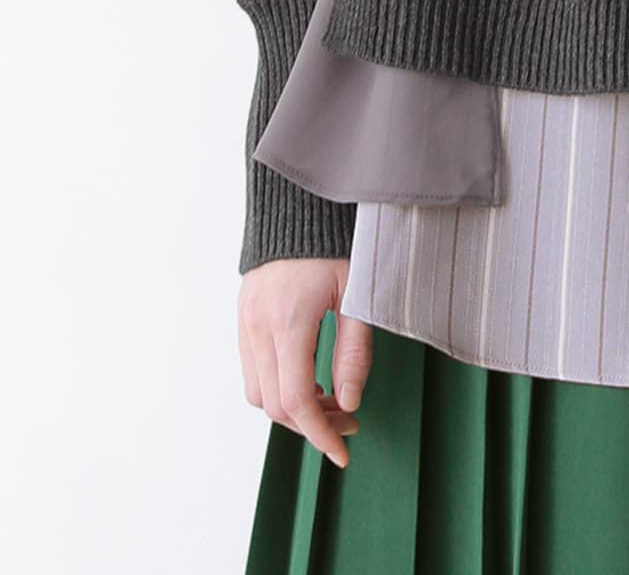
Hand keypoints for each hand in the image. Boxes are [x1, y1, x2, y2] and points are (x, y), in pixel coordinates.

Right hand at [238, 258, 371, 466]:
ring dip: (292, 408)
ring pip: (258, 391)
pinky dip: (277, 386)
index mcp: (289, 319)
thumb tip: (350, 404)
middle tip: (349, 421)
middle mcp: (258, 325)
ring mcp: (245, 321)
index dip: (320, 433)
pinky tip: (308, 377)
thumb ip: (355, 350)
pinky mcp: (242, 316)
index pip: (295, 399)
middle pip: (274, 404)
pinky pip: (252, 369)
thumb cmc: (337, 241)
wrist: (300, 202)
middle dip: (312, 424)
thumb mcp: (358, 292)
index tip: (343, 451)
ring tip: (330, 399)